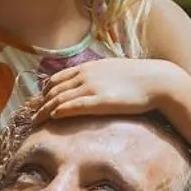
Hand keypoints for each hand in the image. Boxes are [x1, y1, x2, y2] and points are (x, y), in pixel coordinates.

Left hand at [38, 57, 178, 122]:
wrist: (157, 80)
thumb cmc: (140, 79)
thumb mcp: (114, 72)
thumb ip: (100, 78)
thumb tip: (95, 86)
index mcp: (88, 68)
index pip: (57, 78)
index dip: (45, 92)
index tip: (40, 104)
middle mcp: (86, 75)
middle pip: (53, 90)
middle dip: (40, 104)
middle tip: (33, 118)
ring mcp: (92, 87)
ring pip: (59, 99)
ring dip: (44, 111)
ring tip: (36, 123)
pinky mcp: (100, 101)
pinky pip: (73, 106)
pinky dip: (60, 111)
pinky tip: (53, 118)